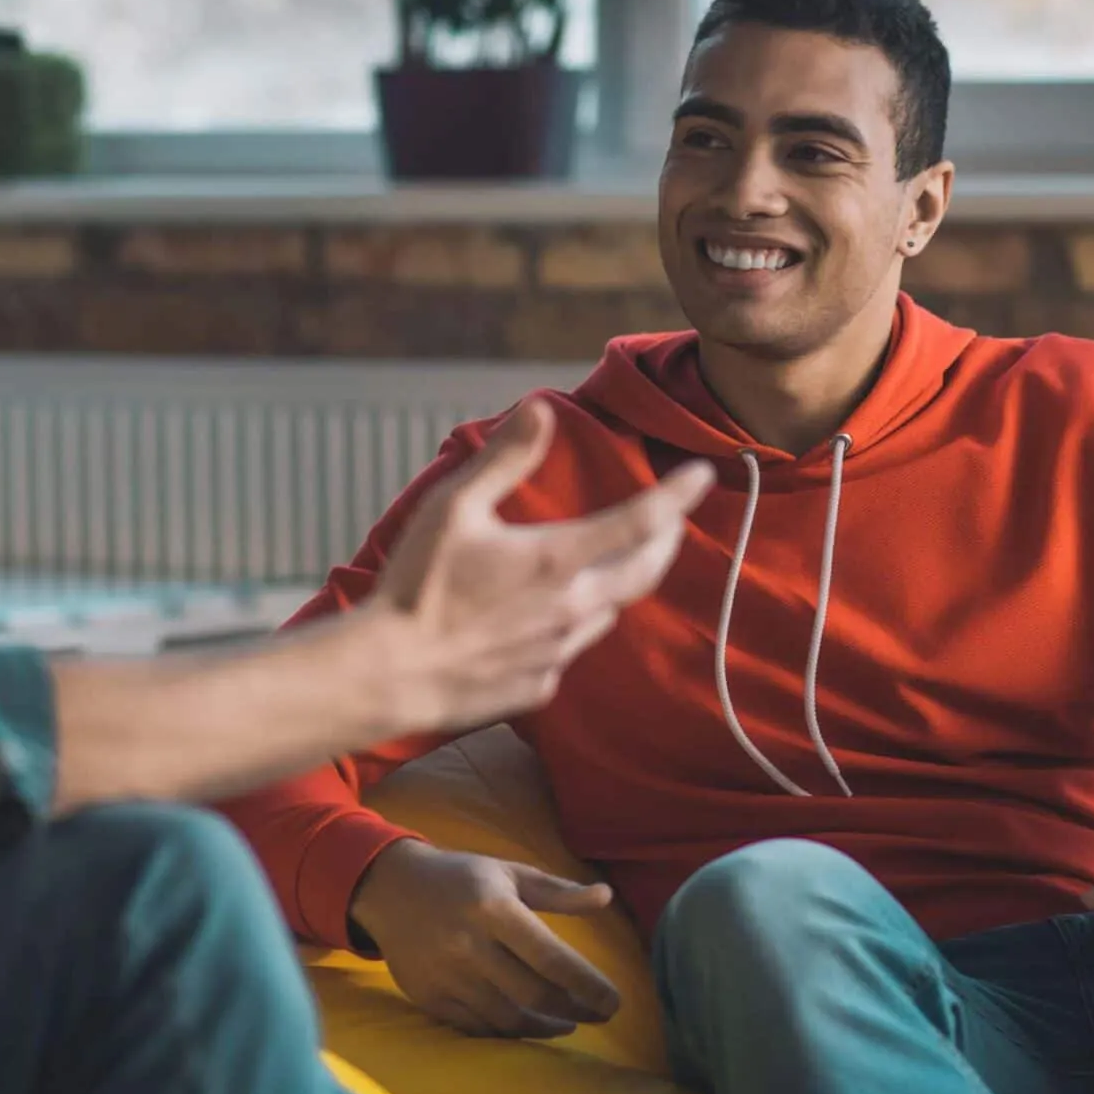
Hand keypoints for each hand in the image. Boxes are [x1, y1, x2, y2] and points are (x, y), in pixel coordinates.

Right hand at [351, 840, 623, 1037]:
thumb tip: (606, 897)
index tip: (614, 1002)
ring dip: (545, 1026)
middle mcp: (469, 944)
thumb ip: (558, 892)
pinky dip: (509, 1032)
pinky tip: (529, 1024)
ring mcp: (446, 975)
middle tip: (598, 1014)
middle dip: (574, 1010)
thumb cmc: (461, 878)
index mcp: (493, 908)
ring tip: (567, 1022)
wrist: (389, 888)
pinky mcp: (429, 997)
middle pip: (533, 993)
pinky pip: (477, 1027)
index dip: (588, 985)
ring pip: (507, 1017)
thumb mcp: (509, 873)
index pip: (551, 958)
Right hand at [367, 400, 712, 731]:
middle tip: (670, 520)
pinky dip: (570, 625)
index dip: (678, 495)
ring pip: (608, 610)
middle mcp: (571, 608)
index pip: (641, 521)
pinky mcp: (540, 685)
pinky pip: (569, 648)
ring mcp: (558, 651)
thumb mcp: (453, 507)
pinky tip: (542, 616)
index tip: (702, 475)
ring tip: (604, 563)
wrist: (390, 673)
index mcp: (556, 560)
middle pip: (645, 571)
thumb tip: (541, 407)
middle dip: (665, 541)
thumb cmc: (416, 586)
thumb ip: (505, 458)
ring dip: (615, 583)